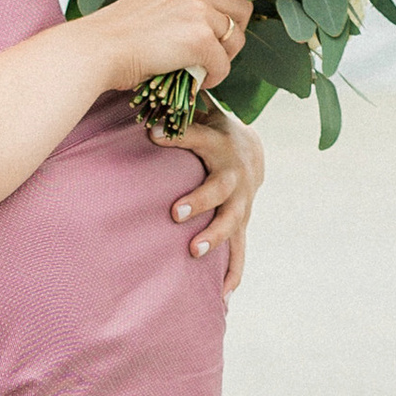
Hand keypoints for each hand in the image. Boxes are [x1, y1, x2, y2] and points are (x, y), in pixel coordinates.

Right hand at [95, 0, 250, 97]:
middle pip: (243, 6)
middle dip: (236, 32)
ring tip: (204, 68)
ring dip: (225, 57)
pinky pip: (224, 64)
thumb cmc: (115, 34)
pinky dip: (214, 78)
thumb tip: (206, 22)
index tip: (233, 15)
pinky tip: (197, 82)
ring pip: (237, 38)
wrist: (97, 49)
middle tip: (217, 50)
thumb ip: (180, 1)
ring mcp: (199, 12)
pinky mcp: (200, 40)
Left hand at [167, 110, 266, 294]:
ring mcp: (240, 202)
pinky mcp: (241, 224)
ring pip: (231, 222)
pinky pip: (240, 252)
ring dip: (214, 238)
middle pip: (219, 189)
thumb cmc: (211, 130)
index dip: (178, 135)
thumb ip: (176, 110)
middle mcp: (233, 175)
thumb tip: (145, 98)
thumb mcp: (199, 114)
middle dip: (199, 200)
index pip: (198, 137)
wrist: (251, 151)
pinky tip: (223, 297)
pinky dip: (232, 274)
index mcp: (219, 144)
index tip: (152, 133)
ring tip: (193, 251)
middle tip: (174, 213)